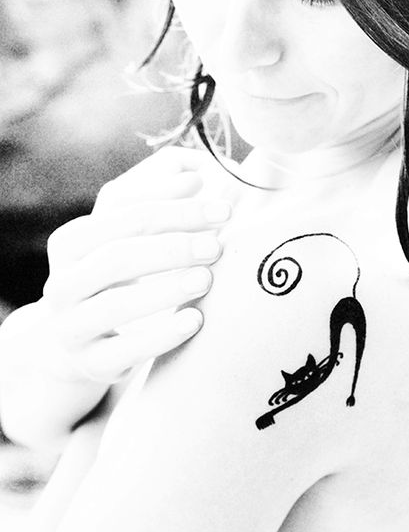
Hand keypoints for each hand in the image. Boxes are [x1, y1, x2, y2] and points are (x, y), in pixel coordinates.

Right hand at [0, 146, 231, 448]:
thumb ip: (160, 196)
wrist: (78, 340)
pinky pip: (125, 350)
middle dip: (173, 247)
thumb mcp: (129, 235)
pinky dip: (162, 334)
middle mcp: (64, 281)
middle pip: (118, 256)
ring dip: (167, 288)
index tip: (221, 207)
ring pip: (115, 303)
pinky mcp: (91, 362)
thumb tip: (198, 169)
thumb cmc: (118, 276)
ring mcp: (73, 325)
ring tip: (207, 278)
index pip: (124, 211)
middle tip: (218, 246)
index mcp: (73, 240)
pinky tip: (195, 320)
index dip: (175, 205)